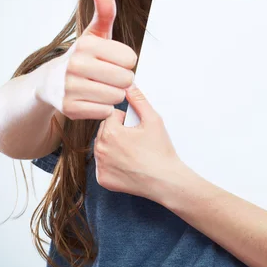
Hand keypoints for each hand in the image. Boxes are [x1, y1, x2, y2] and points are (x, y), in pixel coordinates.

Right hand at [38, 0, 137, 119]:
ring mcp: (71, 88)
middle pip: (126, 79)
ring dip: (114, 94)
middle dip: (123, 80)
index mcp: (86, 45)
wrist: (49, 83)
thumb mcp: (94, 34)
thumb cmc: (82, 57)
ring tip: (102, 88)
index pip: (130, 58)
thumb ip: (104, 11)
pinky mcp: (69, 109)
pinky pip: (105, 112)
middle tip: (110, 77)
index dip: (126, 62)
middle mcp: (76, 65)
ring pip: (116, 96)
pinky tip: (94, 100)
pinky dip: (104, 108)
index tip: (114, 61)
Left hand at [94, 82, 180, 200]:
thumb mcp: (153, 120)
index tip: (137, 130)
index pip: (111, 116)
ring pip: (102, 148)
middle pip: (105, 131)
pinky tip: (128, 166)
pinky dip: (112, 165)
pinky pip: (103, 166)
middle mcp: (100, 149)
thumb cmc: (160, 151)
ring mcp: (100, 166)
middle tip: (136, 141)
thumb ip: (139, 100)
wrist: (166, 181)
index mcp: (110, 132)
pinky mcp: (103, 179)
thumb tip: (129, 86)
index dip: (126, 120)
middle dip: (118, 132)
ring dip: (113, 147)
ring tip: (133, 153)